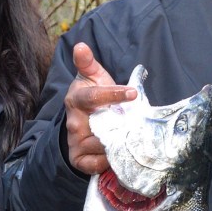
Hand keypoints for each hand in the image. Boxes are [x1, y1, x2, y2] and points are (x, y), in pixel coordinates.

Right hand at [65, 42, 136, 174]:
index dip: (114, 94)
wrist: (81, 121)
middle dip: (120, 127)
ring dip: (119, 144)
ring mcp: (75, 141)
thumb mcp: (91, 77)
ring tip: (133, 140)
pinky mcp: (78, 158)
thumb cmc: (92, 96)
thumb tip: (81, 46)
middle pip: (100, 127)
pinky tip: (119, 155)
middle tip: (138, 126)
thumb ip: (88, 62)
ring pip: (101, 146)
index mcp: (76, 99)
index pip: (94, 96)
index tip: (134, 93)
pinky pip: (95, 164)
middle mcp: (73, 122)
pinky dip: (107, 162)